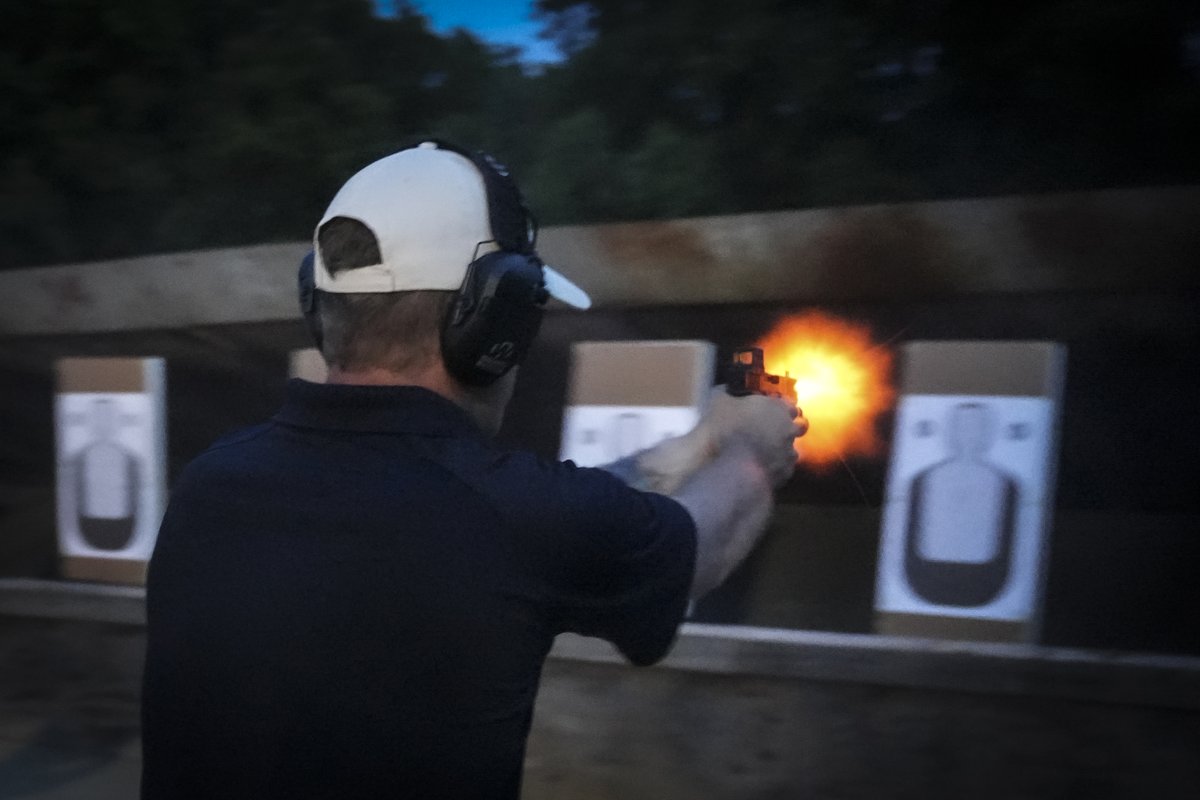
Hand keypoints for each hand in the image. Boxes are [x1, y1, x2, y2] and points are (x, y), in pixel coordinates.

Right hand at [634, 387, 807, 493]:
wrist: (735, 467)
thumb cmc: (728, 430)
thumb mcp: (719, 403)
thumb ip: (725, 393)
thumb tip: (724, 388)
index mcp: (778, 408)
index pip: (791, 404)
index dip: (783, 408)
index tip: (774, 411)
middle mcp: (789, 429)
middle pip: (801, 426)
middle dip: (791, 427)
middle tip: (776, 430)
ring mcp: (789, 452)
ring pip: (793, 449)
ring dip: (783, 449)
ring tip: (766, 453)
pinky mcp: (786, 472)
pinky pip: (785, 467)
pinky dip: (777, 466)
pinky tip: (763, 467)